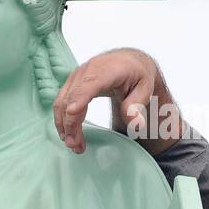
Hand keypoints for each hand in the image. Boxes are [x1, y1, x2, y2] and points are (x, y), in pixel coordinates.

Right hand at [52, 48, 181, 155]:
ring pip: (63, 102)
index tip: (72, 114)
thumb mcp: (145, 89)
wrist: (128, 61)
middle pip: (72, 98)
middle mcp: (88, 70)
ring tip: (74, 145)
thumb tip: (136, 124)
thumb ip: (137, 105)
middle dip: (70, 123)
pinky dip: (63, 120)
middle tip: (76, 146)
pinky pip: (62, 102)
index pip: (89, 84)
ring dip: (64, 125)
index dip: (79, 98)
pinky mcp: (72, 83)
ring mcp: (77, 76)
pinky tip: (69, 134)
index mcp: (107, 69)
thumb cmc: (137, 74)